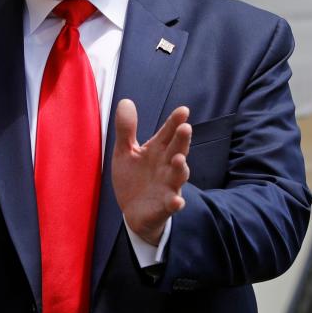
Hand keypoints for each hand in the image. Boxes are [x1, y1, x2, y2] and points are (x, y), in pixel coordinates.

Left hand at [111, 99, 191, 245]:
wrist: (132, 211)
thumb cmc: (133, 178)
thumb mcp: (125, 152)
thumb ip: (126, 129)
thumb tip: (125, 101)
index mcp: (157, 151)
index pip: (168, 133)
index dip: (175, 122)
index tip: (183, 110)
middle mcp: (167, 166)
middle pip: (177, 150)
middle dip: (182, 141)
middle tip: (186, 128)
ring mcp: (168, 186)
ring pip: (179, 176)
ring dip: (181, 168)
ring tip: (180, 160)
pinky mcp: (164, 206)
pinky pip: (172, 204)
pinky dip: (175, 202)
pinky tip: (176, 201)